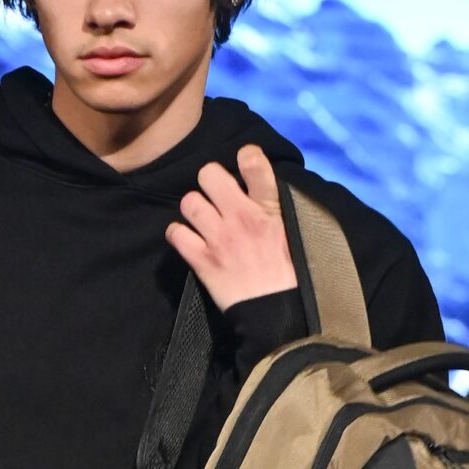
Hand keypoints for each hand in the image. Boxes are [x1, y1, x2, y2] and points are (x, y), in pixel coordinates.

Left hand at [165, 145, 296, 311]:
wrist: (278, 313)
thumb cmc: (291, 274)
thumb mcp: (293, 233)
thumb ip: (275, 209)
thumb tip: (260, 190)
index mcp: (269, 209)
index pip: (254, 163)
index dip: (246, 156)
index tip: (244, 162)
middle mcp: (242, 217)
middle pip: (209, 175)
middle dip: (210, 181)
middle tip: (216, 195)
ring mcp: (219, 238)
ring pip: (189, 201)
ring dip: (194, 208)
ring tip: (202, 219)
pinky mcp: (202, 260)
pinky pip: (175, 233)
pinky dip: (178, 234)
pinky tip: (187, 239)